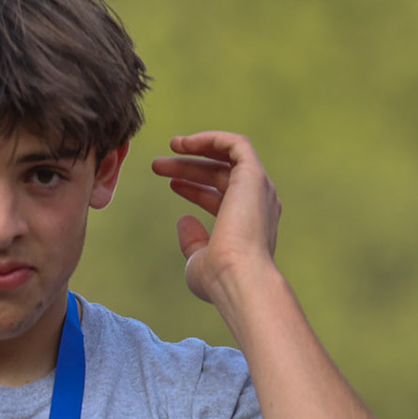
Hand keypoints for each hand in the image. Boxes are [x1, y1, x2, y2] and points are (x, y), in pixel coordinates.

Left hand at [150, 132, 282, 305]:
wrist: (239, 277)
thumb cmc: (220, 278)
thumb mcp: (198, 259)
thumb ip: (193, 240)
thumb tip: (184, 220)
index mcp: (250, 224)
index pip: (223, 197)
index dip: (195, 189)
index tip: (171, 184)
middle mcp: (260, 203)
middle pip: (222, 176)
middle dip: (189, 168)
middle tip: (158, 166)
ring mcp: (259, 189)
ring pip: (228, 158)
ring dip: (198, 151)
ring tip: (169, 147)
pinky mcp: (254, 175)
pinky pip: (236, 145)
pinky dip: (212, 139)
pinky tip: (184, 143)